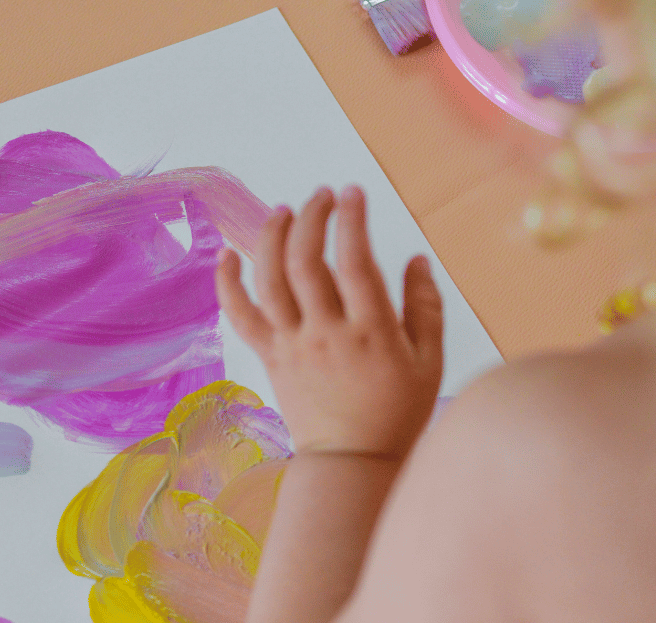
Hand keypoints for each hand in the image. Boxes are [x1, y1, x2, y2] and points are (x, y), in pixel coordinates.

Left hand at [215, 185, 443, 460]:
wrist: (351, 463)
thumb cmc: (397, 411)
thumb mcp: (429, 361)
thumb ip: (425, 306)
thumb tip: (416, 258)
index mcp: (371, 332)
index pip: (356, 261)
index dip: (352, 220)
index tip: (353, 192)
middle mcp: (325, 333)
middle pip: (305, 261)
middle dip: (312, 217)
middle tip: (322, 195)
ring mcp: (292, 344)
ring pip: (269, 280)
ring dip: (271, 237)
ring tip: (283, 210)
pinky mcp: (269, 356)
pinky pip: (239, 316)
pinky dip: (227, 283)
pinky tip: (226, 253)